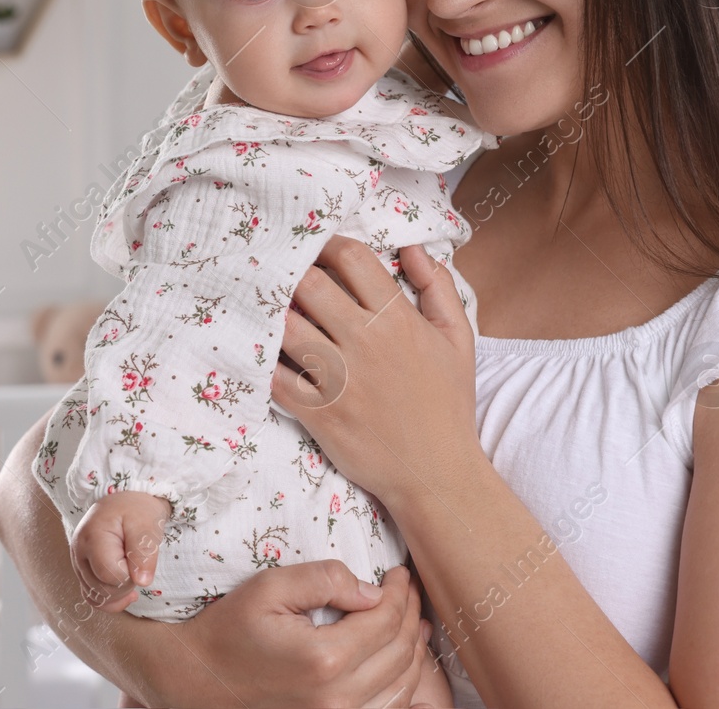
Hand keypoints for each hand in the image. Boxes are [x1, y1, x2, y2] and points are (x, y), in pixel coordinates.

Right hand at [70, 491, 170, 612]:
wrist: (125, 502)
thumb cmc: (136, 510)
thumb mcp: (146, 525)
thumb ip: (144, 552)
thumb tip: (141, 581)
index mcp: (92, 537)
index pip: (111, 576)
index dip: (131, 574)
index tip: (139, 557)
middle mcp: (79, 553)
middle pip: (103, 589)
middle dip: (127, 583)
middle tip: (137, 561)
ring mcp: (78, 563)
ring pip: (98, 596)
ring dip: (120, 591)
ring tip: (132, 570)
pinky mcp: (83, 572)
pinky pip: (92, 597)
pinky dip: (110, 600)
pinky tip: (127, 593)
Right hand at [144, 562, 433, 706]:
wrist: (197, 679)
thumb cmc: (229, 629)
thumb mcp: (268, 588)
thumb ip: (323, 579)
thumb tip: (372, 590)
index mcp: (324, 658)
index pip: (385, 620)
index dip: (400, 592)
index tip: (399, 572)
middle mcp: (338, 697)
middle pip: (400, 653)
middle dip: (411, 615)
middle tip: (408, 589)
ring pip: (403, 686)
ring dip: (415, 649)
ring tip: (414, 620)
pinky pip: (386, 708)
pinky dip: (404, 682)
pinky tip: (401, 659)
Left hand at [271, 240, 481, 510]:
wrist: (437, 473)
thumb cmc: (447, 403)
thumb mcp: (458, 339)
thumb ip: (438, 287)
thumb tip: (410, 247)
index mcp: (397, 319)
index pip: (352, 258)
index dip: (328, 245)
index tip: (318, 250)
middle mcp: (364, 342)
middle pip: (309, 283)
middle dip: (291, 271)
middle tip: (283, 274)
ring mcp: (338, 378)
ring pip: (285, 325)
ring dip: (272, 312)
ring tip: (267, 308)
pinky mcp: (317, 412)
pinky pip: (275, 376)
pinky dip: (262, 360)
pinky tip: (260, 351)